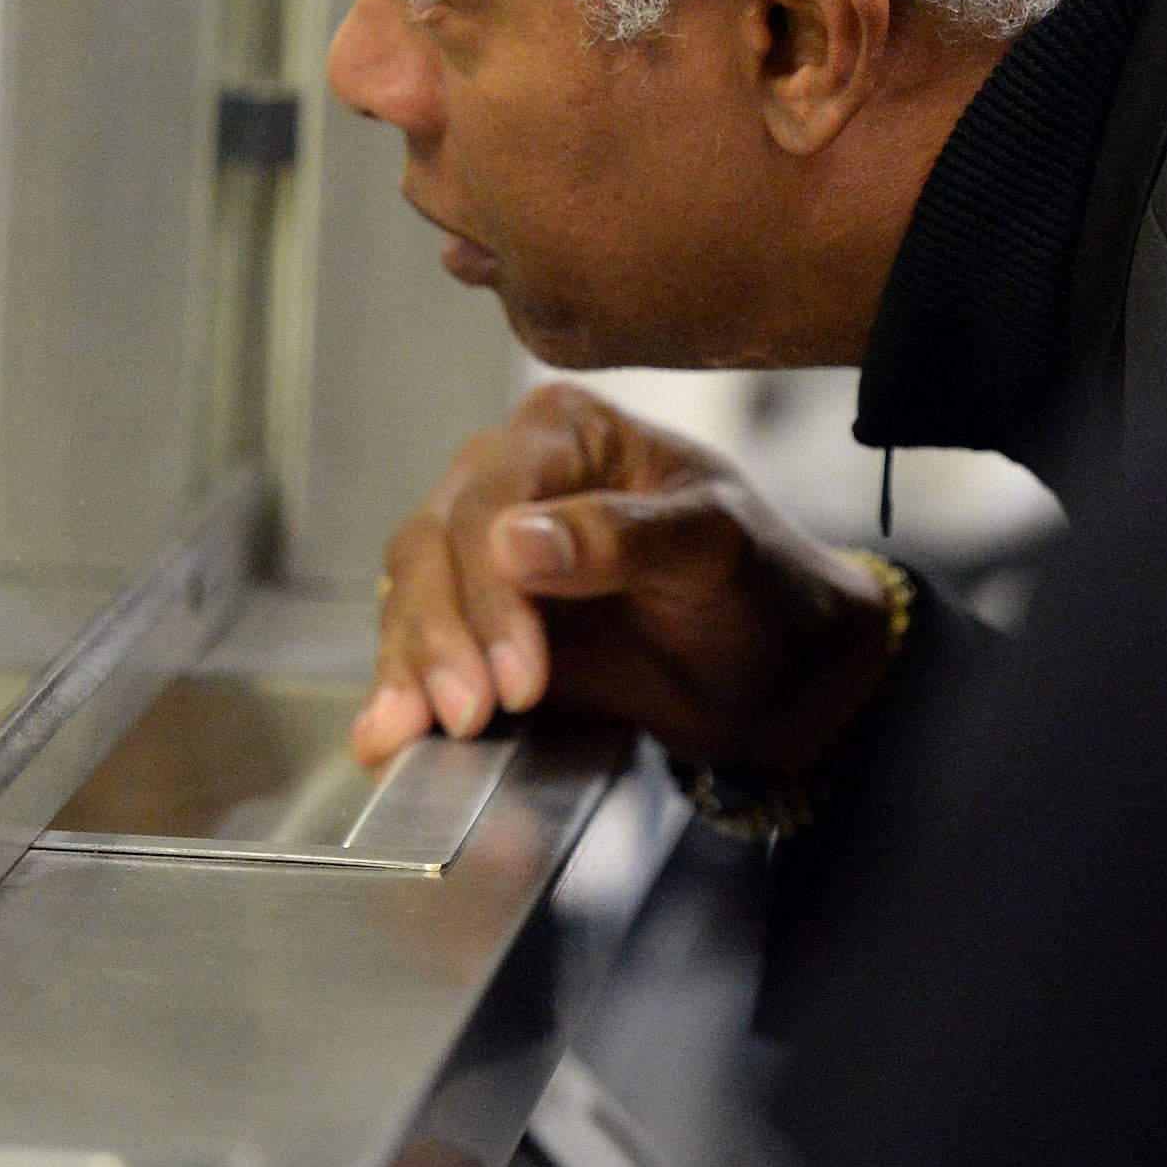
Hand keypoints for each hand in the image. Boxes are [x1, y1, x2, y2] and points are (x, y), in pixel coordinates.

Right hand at [352, 384, 896, 770]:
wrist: (780, 671)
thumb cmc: (761, 584)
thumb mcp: (715, 549)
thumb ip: (624, 537)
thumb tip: (514, 541)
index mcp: (567, 431)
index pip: (490, 497)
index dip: (490, 589)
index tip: (516, 674)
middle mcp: (510, 478)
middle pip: (432, 546)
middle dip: (442, 636)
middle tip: (469, 714)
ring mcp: (485, 553)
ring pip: (411, 597)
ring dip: (409, 667)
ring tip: (411, 733)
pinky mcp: (478, 624)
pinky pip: (420, 648)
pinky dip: (400, 689)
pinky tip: (387, 735)